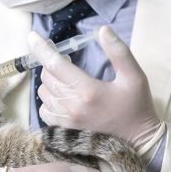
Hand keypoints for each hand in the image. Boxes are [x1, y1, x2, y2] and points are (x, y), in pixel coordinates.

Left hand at [29, 26, 161, 152]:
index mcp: (88, 90)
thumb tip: (102, 30)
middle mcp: (72, 106)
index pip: (55, 64)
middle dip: (52, 65)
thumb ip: (119, 51)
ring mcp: (65, 121)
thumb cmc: (136, 106)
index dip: (41, 48)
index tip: (32, 36)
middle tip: (67, 64)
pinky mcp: (63, 130)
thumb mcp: (134, 76)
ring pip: (43, 93)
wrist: (138, 141)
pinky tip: (63, 98)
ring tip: (67, 81)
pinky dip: (49, 101)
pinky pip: (44, 111)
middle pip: (47, 77)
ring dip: (50, 83)